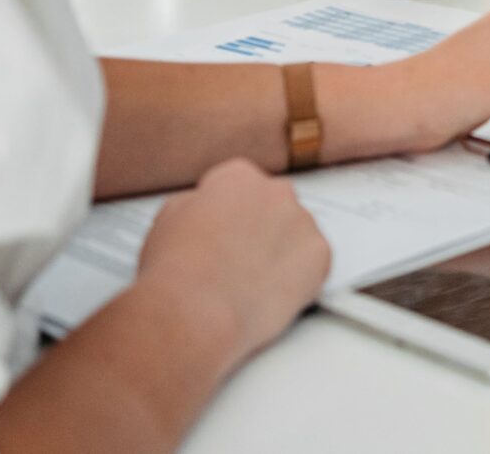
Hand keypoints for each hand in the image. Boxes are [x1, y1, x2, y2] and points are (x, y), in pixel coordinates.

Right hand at [132, 158, 329, 369]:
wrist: (195, 313)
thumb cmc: (176, 272)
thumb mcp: (168, 218)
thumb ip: (195, 204)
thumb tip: (205, 210)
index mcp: (238, 176)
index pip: (241, 186)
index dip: (230, 214)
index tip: (226, 232)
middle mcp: (276, 191)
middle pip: (273, 206)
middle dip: (260, 229)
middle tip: (239, 260)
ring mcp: (302, 222)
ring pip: (296, 234)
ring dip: (281, 252)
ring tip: (251, 283)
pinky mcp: (321, 256)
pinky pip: (315, 263)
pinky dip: (301, 278)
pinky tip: (271, 293)